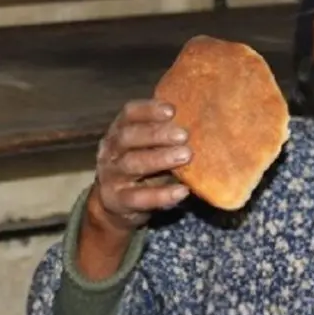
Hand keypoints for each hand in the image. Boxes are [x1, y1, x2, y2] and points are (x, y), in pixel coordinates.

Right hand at [88, 99, 191, 235]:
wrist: (115, 204)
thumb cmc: (142, 165)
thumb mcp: (148, 146)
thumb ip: (166, 133)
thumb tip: (202, 122)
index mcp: (119, 131)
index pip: (129, 114)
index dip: (149, 110)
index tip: (172, 110)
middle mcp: (111, 151)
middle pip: (128, 136)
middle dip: (156, 134)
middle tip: (184, 135)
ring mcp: (111, 176)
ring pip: (132, 164)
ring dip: (159, 159)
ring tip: (185, 156)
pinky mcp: (117, 201)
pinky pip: (138, 198)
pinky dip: (161, 195)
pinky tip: (182, 191)